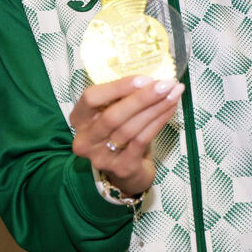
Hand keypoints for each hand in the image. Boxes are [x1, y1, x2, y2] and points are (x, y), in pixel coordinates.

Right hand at [70, 75, 183, 195]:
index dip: (117, 87)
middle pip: (113, 115)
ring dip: (155, 108)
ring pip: (130, 128)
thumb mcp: (112, 113)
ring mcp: (101, 156)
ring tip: (173, 94)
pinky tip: (170, 110)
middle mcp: (85, 139)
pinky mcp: (121, 167)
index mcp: (79, 119)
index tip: (144, 78)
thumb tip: (149, 79)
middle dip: (142, 97)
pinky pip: (142, 140)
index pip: (91, 98)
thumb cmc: (119, 135)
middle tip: (165, 84)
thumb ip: (121, 98)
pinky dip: (158, 122)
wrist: (126, 172)